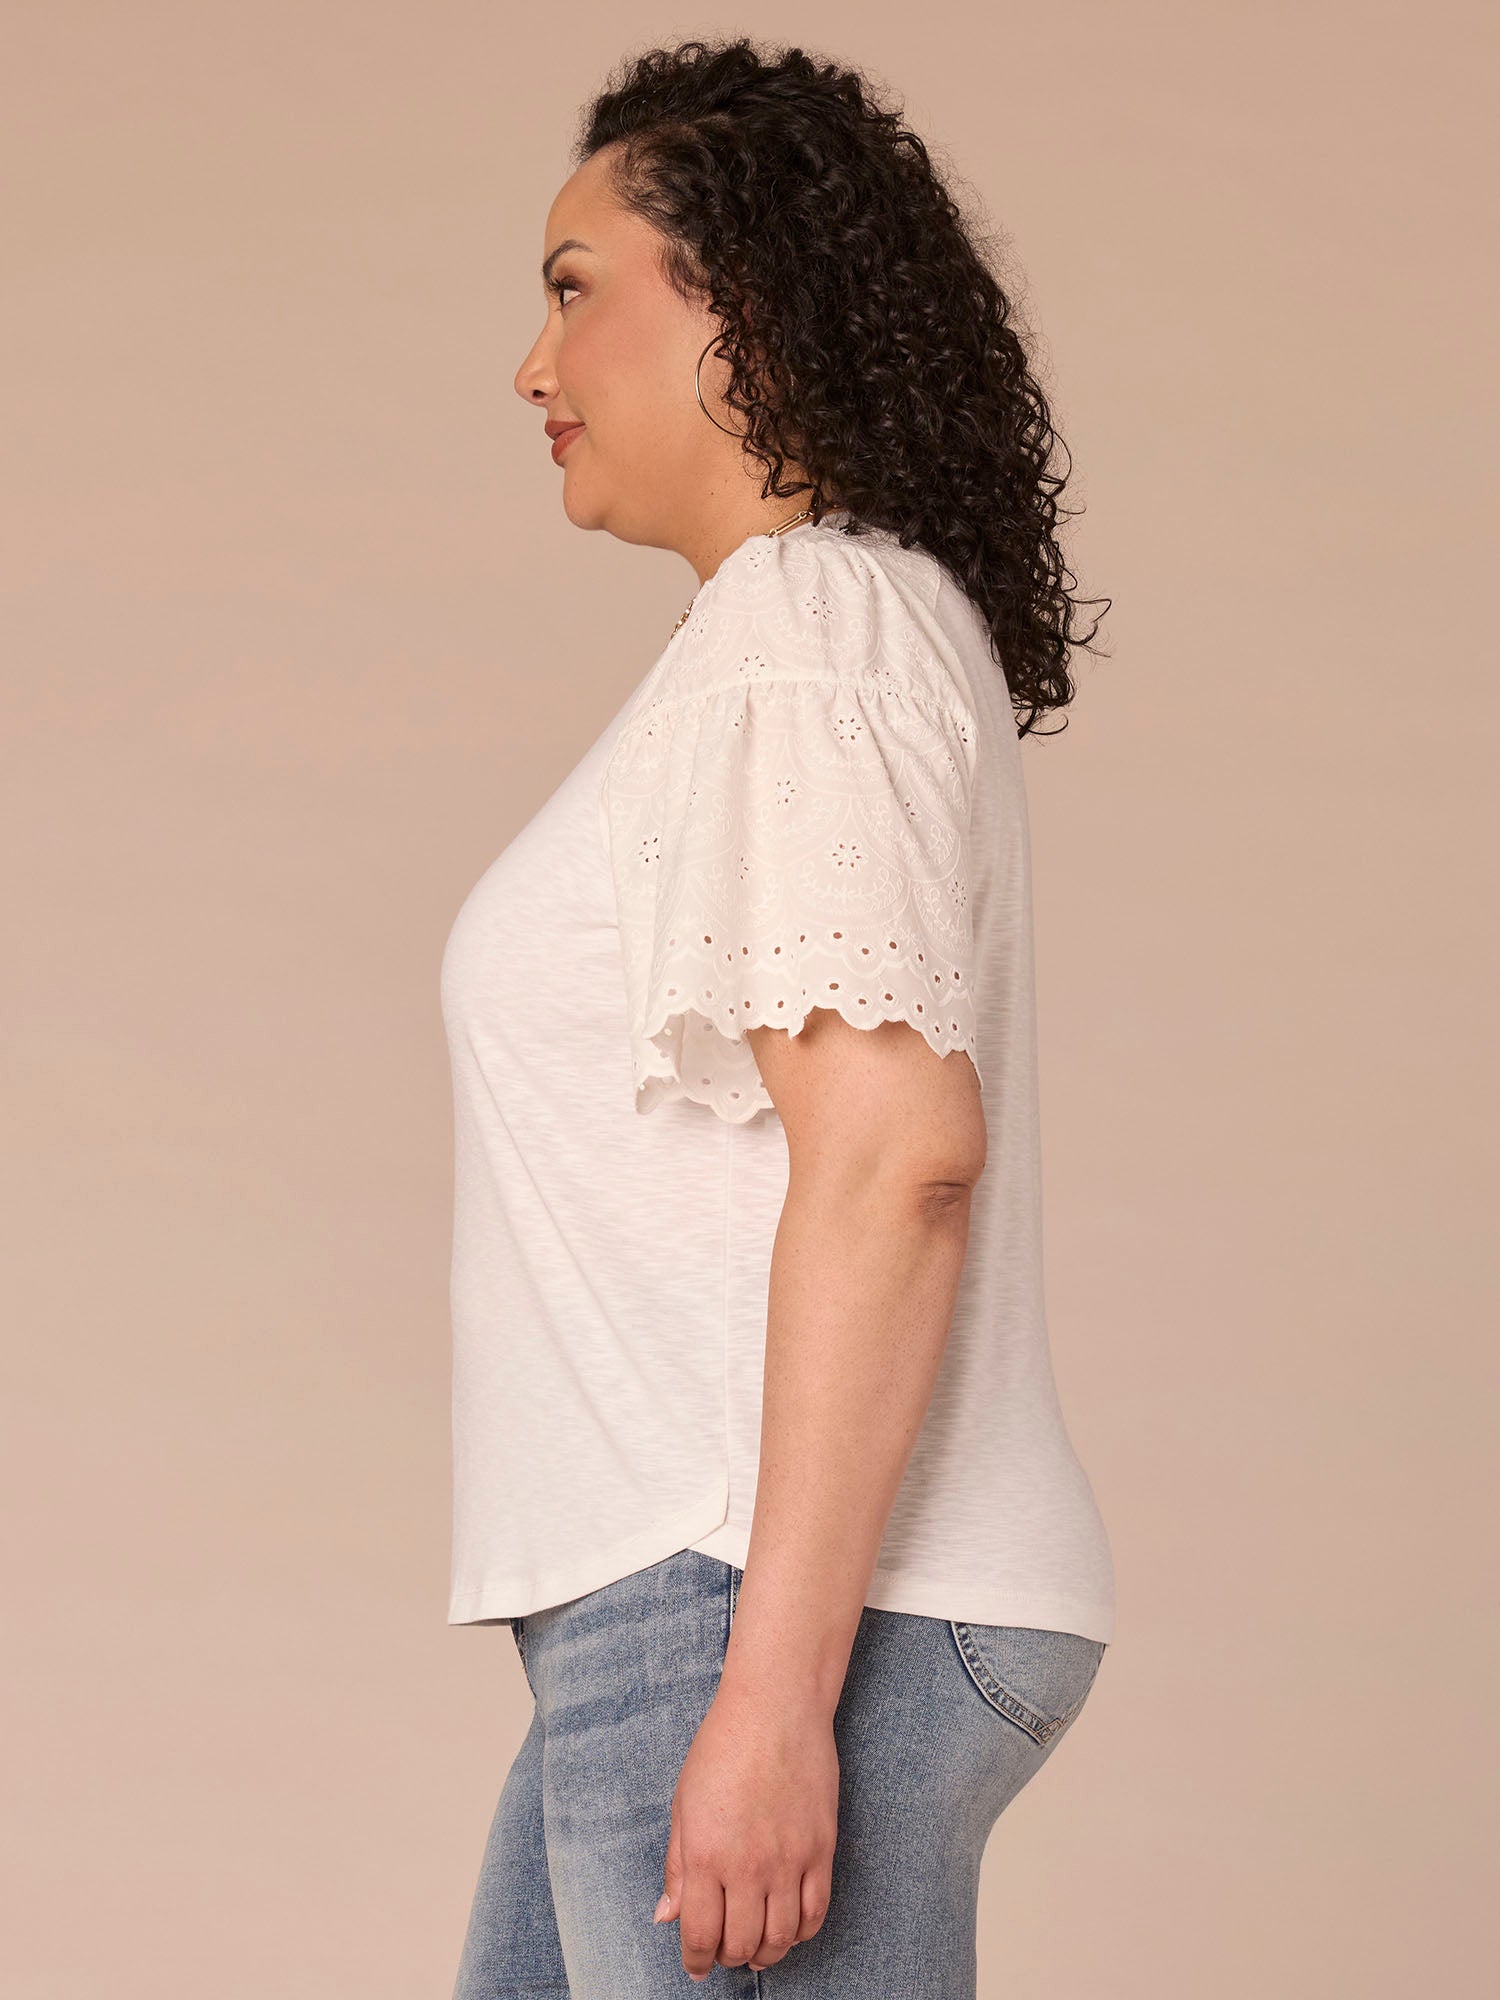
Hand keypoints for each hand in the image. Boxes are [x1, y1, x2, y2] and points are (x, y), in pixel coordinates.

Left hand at [652, 1674, 838, 1979]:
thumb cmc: (722, 1749)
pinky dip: (801, 1933)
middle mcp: (748, 1866)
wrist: (775, 1709)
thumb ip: (677, 1866)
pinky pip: (815, 1912)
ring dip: (766, 1953)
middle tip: (724, 1952)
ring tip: (756, 1948)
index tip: (695, 1966)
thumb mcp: (683, 1805)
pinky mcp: (821, 1850)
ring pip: (781, 1938)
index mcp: (707, 1856)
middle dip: (728, 1957)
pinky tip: (788, 1928)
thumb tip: (666, 1917)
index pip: (700, 1935)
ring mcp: (789, 1860)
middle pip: (742, 1944)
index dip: (696, 1960)